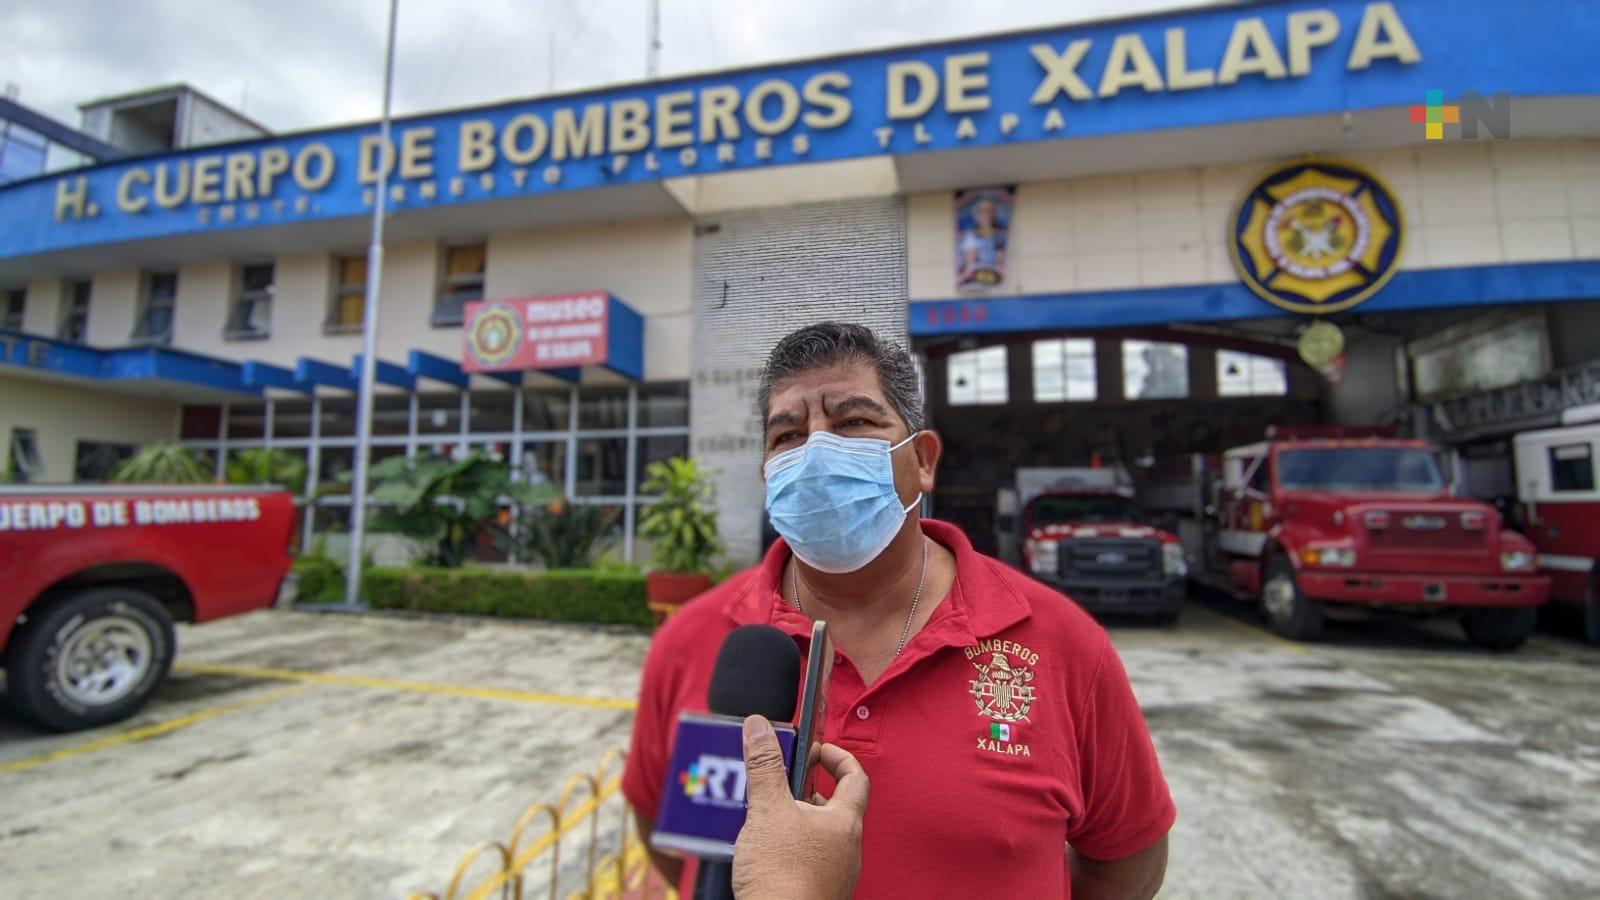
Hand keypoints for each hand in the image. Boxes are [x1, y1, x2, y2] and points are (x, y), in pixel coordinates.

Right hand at [732, 715, 867, 899]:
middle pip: (837, 808)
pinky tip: (770, 855)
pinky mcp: (820, 893)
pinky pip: (812, 863)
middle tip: (784, 785)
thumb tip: (759, 726)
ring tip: (770, 821)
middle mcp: (848, 849)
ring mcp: (837, 875)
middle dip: (809, 792)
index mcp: (845, 823)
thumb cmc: (782, 876)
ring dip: (799, 824)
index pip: (856, 778)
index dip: (839, 758)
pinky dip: (794, 851)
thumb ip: (764, 766)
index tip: (818, 750)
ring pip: (822, 838)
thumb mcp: (767, 811)